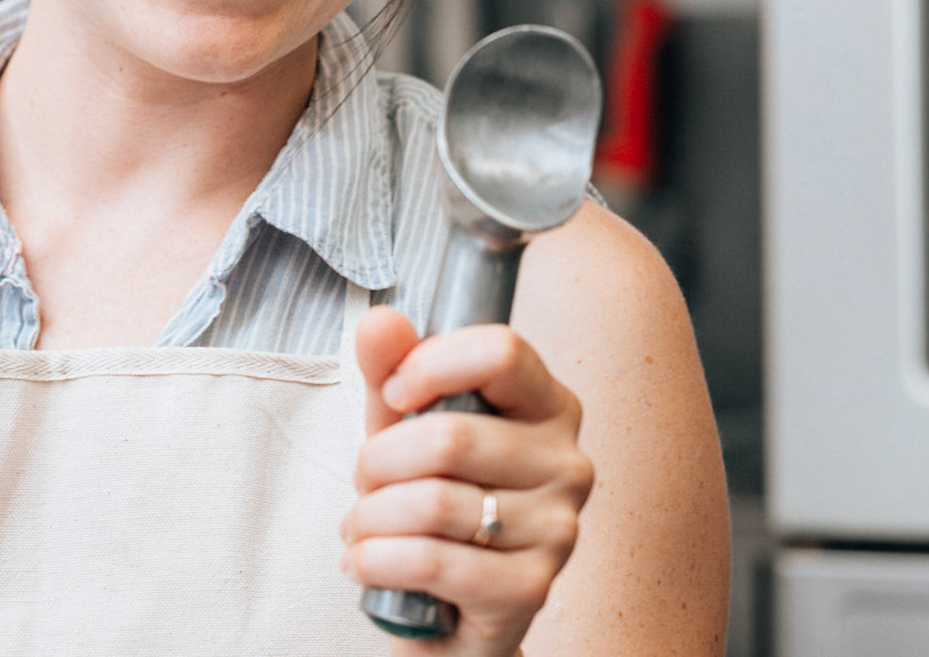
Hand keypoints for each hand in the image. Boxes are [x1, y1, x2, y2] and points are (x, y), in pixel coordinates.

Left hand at [342, 307, 593, 656]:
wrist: (448, 607)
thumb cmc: (432, 501)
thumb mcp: (405, 426)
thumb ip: (391, 369)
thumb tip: (382, 321)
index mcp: (548, 406)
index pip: (501, 351)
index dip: (430, 366)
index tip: (394, 395)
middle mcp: (567, 463)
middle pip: (450, 435)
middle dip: (378, 461)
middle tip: (363, 481)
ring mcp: (558, 530)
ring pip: (433, 501)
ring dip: (370, 516)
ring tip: (361, 527)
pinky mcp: (531, 589)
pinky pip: (432, 560)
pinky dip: (376, 560)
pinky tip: (363, 563)